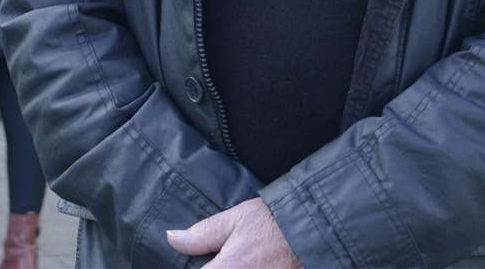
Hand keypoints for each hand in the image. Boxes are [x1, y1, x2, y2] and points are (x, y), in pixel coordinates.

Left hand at [167, 198, 300, 267]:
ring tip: (234, 260)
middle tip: (218, 258)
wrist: (313, 231)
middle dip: (213, 268)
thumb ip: (202, 234)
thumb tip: (172, 238)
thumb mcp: (235, 220)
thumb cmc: (273, 223)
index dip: (190, 268)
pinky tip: (247, 264)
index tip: (202, 261)